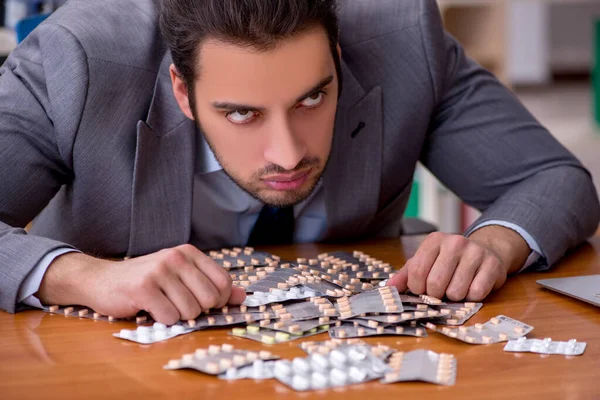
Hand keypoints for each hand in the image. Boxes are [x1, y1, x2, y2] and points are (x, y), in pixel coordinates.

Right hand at [38, 244, 245, 324]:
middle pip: (210, 298)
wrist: (102, 280)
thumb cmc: (147, 281)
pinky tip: (151, 310)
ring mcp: (159, 271)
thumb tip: (242, 296)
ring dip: (178, 316)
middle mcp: (176, 257)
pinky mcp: (143, 288)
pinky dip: (163, 320)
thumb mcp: (181, 277)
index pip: (223, 282)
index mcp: (189, 253)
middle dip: (199, 310)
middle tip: (180, 305)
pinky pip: (169, 317)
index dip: (219, 300)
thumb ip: (212, 285)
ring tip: (163, 306)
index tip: (203, 303)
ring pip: (190, 311)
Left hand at [387, 227, 529, 300]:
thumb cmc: (449, 261)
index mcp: (434, 240)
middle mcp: (455, 242)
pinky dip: (472, 297)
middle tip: (441, 291)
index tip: (422, 289)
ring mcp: (476, 252)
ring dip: (454, 297)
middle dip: (435, 295)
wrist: (485, 251)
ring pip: (456, 292)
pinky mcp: (493, 265)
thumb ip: (406, 275)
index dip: (417, 289)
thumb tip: (388, 288)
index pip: (416, 272)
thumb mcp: (426, 262)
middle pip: (435, 284)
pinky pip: (476, 294)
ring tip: (457, 287)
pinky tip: (472, 287)